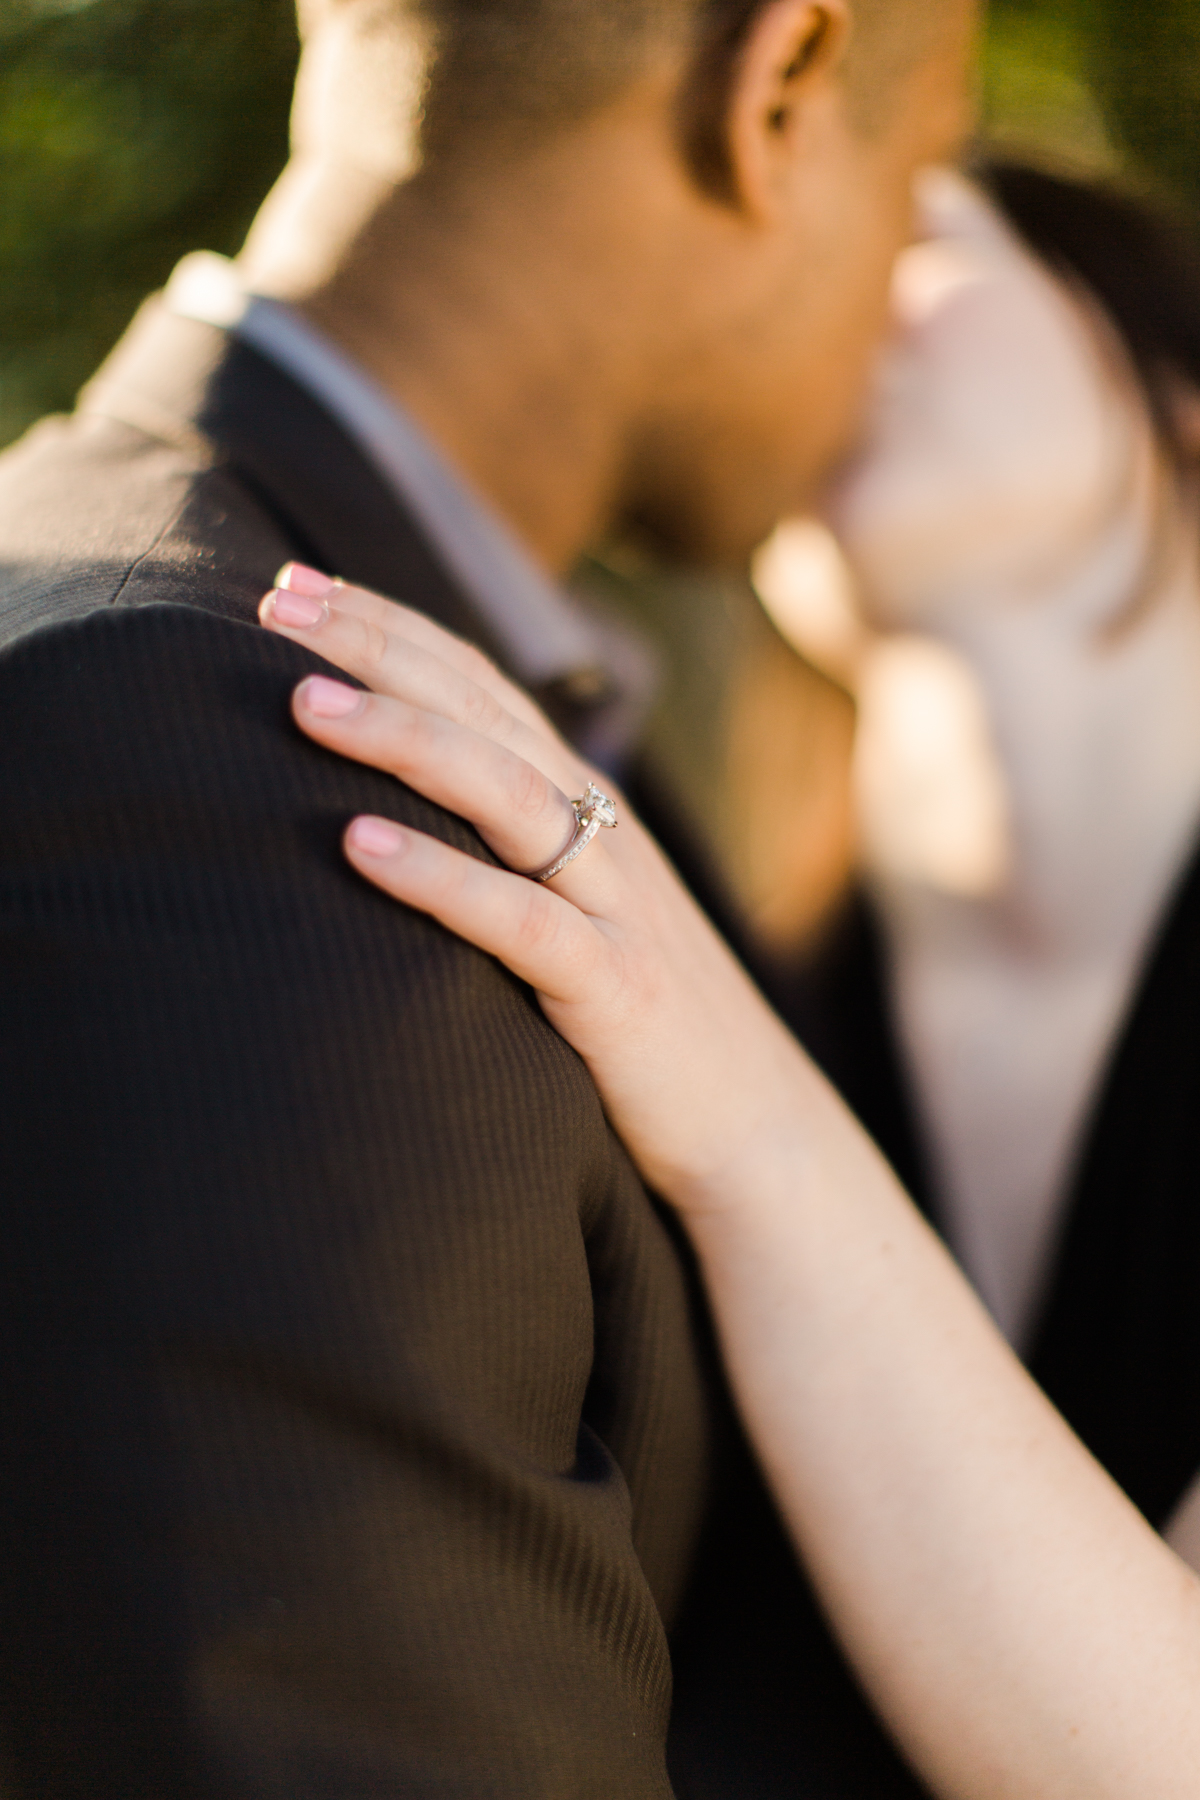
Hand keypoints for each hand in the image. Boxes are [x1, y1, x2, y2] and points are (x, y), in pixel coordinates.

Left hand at [260, 566, 809, 1206]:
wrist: (757, 1121)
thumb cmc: (642, 1016)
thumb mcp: (579, 907)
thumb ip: (513, 847)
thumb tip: (399, 805)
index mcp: (584, 805)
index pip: (480, 686)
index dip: (392, 627)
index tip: (293, 586)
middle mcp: (599, 833)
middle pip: (482, 711)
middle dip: (378, 647)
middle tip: (275, 603)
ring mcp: (613, 904)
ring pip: (505, 792)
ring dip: (403, 739)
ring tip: (306, 706)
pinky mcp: (615, 986)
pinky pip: (519, 920)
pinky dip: (439, 878)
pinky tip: (359, 846)